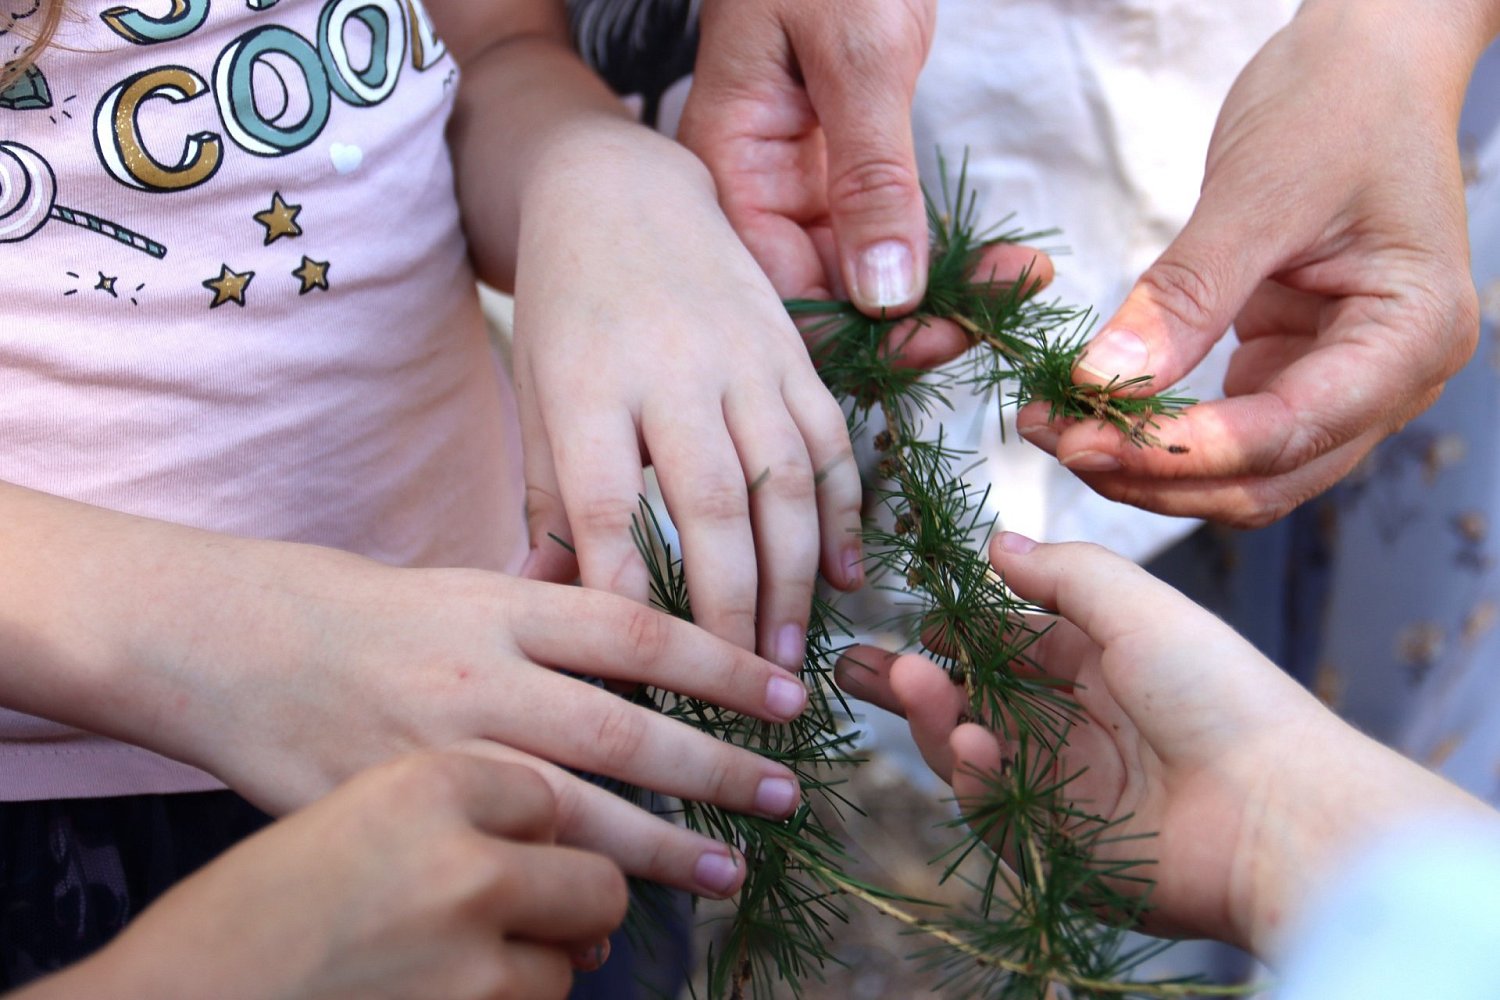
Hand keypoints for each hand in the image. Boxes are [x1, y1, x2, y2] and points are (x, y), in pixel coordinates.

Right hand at [0, 481, 811, 899]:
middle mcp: (477, 673)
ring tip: (725, 870)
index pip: (640, 630)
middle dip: (711, 767)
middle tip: (783, 794)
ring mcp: (435, 749)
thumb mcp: (468, 585)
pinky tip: (606, 916)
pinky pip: (495, 860)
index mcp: (504, 604)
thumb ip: (556, 611)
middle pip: (620, 728)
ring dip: (657, 846)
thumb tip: (656, 632)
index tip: (789, 698)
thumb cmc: (369, 612)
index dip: (724, 665)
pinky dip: (559, 890)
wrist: (238, 644)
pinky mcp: (395, 811)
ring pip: (568, 808)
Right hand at [30, 754, 625, 999]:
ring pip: (574, 956)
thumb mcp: (349, 807)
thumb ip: (457, 801)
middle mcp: (463, 859)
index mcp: (427, 781)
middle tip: (554, 910)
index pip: (545, 797)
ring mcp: (471, 956)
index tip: (521, 840)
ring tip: (458, 961)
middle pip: (597, 875)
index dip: (533, 828)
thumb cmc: (248, 904)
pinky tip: (439, 991)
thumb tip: (557, 823)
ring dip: (542, 962)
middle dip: (583, 901)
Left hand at [514, 125, 862, 666]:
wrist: (623, 195)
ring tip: (787, 654)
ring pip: (784, 480)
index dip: (625, 595)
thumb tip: (541, 604)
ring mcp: (742, 358)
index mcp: (586, 386)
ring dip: (793, 576)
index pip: (604, 507)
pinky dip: (842, 511)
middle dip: (729, 607)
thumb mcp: (537, 396)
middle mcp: (670, 370)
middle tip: (739, 686)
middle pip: (711, 506)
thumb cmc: (568, 311)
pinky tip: (841, 574)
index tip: (638, 672)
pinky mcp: (791, 351)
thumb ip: (547, 501)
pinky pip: (829, 439)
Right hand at [679, 0, 1056, 367]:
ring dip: (944, 295)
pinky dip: (946, 259)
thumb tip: (885, 293)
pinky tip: (1000, 260)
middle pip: (823, 306)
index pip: (778, 298)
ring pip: (864, 285)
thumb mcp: (857, 53)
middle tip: (996, 311)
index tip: (943, 333)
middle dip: (913, 324)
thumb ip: (870, 173)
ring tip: (1017, 279)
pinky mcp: (839, 184)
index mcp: (729, 172)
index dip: (858, 336)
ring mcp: (797, 195)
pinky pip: (888, 246)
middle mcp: (755, 200)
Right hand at [834, 533, 1492, 955]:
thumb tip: (994, 544)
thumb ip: (1065, 573)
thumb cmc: (1219, 696)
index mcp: (1101, 663)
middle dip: (911, 681)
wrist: (1277, 818)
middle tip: (850, 664)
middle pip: (972, 698)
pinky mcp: (1054, 844)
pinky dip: (967, 774)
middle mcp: (1075, 723)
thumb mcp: (1141, 608)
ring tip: (907, 682)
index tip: (911, 614)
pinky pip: (989, 806)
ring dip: (929, 716)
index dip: (956, 629)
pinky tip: (967, 743)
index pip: (1008, 643)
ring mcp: (1061, 786)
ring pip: (968, 750)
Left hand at [1016, 0, 1489, 526]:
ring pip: (1244, 471)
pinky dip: (1162, 433)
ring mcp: (1344, 383)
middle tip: (1056, 440)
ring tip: (1059, 430)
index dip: (1182, 453)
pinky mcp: (1294, 367)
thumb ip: (1184, 295)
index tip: (1084, 440)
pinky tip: (1096, 411)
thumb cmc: (1337, 106)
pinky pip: (1227, 429)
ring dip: (1151, 466)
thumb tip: (1100, 381)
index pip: (1289, 433)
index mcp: (1411, 336)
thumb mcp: (1258, 192)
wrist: (1364, 66)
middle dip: (1155, 473)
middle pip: (1266, 476)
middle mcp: (1390, 380)